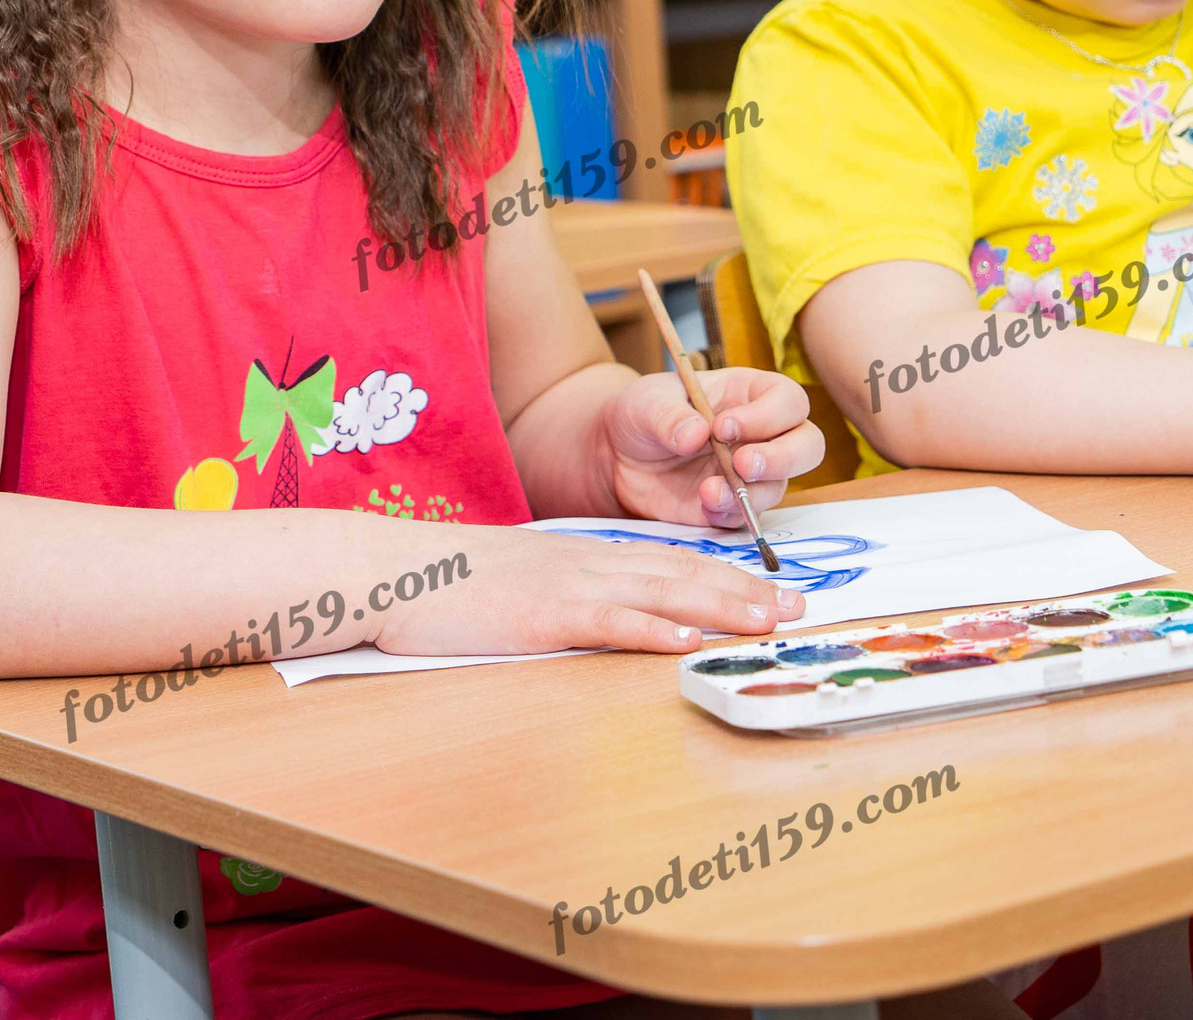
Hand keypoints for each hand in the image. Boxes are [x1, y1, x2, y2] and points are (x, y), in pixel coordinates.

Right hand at [369, 522, 803, 655]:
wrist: (393, 569)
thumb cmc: (449, 585)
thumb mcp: (521, 584)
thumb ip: (566, 597)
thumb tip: (606, 619)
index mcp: (583, 557)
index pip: (670, 562)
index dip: (726, 576)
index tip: (772, 591)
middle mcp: (587, 563)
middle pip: (682, 572)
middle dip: (745, 589)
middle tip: (799, 606)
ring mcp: (568, 586)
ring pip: (662, 591)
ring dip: (721, 605)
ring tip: (769, 620)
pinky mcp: (543, 615)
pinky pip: (610, 620)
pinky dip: (654, 628)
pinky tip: (688, 636)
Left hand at [602, 365, 822, 528]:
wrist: (618, 456)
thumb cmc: (643, 413)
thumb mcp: (648, 403)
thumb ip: (669, 416)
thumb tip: (695, 434)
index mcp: (751, 394)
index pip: (788, 401)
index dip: (767, 416)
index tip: (723, 427)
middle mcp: (763, 434)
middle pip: (807, 446)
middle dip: (783, 458)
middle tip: (743, 464)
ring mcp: (752, 474)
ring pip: (780, 487)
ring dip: (751, 493)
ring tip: (707, 491)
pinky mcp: (734, 506)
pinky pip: (749, 517)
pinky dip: (731, 515)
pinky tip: (703, 506)